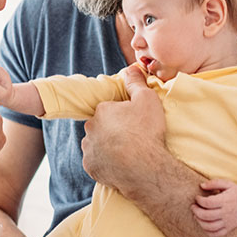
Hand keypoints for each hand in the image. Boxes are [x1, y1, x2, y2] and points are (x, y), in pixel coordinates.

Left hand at [80, 64, 165, 194]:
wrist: (146, 168)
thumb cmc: (147, 132)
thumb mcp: (147, 100)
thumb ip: (136, 83)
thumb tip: (131, 68)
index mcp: (101, 111)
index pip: (109, 109)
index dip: (122, 116)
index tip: (134, 124)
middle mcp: (90, 128)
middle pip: (101, 126)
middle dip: (112, 130)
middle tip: (131, 138)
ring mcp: (88, 149)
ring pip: (96, 144)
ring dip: (106, 146)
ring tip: (126, 153)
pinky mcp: (90, 167)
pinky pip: (96, 162)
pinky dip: (105, 163)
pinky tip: (119, 165)